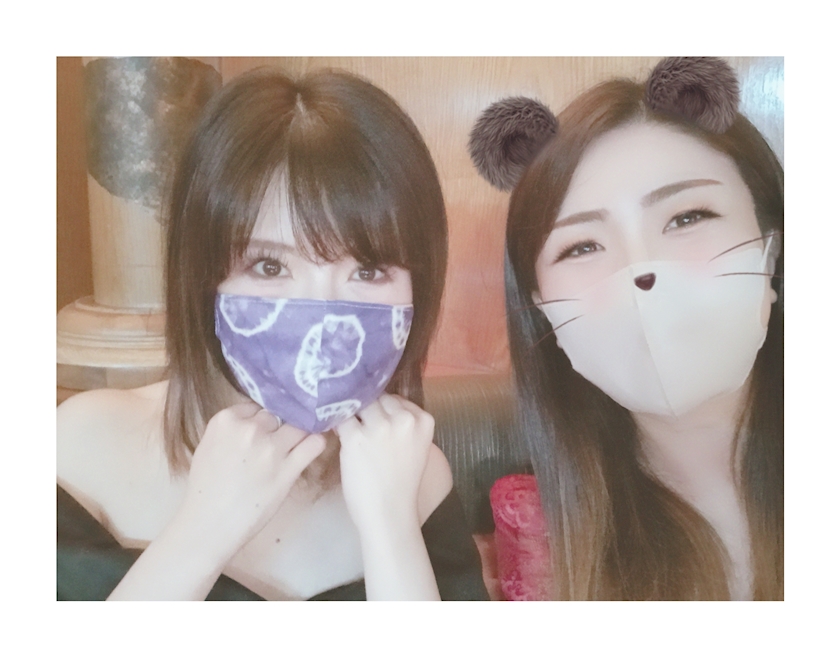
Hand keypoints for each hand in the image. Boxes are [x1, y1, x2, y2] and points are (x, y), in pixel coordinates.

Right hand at [178, 402, 325, 559]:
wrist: (210, 524)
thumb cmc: (206, 489)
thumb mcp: (208, 446)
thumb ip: (230, 429)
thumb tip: (253, 420)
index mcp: (225, 421)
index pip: (255, 406)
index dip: (261, 418)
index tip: (264, 429)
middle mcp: (250, 429)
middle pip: (277, 414)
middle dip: (279, 426)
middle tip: (279, 440)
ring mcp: (271, 449)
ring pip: (299, 425)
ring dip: (302, 432)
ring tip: (301, 440)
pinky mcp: (288, 469)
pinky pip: (314, 444)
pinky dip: (317, 442)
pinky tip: (314, 446)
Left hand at [334, 394, 434, 535]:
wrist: (390, 513)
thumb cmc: (401, 484)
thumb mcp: (416, 447)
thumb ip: (405, 425)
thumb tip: (379, 405)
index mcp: (424, 420)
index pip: (397, 400)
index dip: (384, 410)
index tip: (377, 422)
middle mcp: (403, 419)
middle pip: (378, 399)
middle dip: (368, 411)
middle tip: (361, 427)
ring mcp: (379, 427)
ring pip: (359, 406)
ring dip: (352, 416)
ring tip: (349, 431)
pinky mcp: (355, 437)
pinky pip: (342, 420)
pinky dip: (337, 425)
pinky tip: (336, 434)